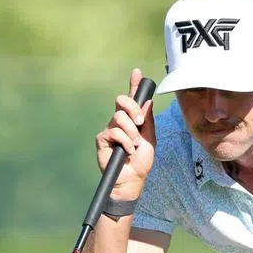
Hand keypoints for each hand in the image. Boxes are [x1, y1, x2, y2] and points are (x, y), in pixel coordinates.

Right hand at [95, 68, 156, 200]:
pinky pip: (114, 131)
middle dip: (133, 108)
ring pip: (119, 117)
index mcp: (132, 120)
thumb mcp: (150, 139)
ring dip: (131, 132)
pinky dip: (125, 142)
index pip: (132, 99)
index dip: (134, 85)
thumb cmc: (141, 161)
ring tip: (135, 146)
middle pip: (122, 101)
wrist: (133, 179)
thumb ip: (148, 120)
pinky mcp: (102, 139)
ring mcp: (110, 129)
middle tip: (140, 123)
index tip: (138, 73)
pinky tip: (128, 152)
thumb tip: (148, 101)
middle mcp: (120, 121)